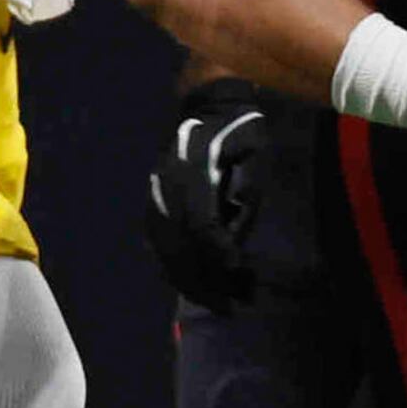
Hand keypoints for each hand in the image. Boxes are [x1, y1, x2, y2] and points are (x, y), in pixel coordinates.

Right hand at [147, 78, 275, 307]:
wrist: (205, 101)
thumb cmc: (239, 129)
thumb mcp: (255, 158)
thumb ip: (245, 199)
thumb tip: (234, 245)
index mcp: (191, 174)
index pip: (202, 227)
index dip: (221, 257)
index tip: (242, 276)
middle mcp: (165, 188)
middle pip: (179, 247)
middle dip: (206, 282)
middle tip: (232, 306)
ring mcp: (154, 195)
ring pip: (164, 251)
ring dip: (189, 282)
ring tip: (214, 302)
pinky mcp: (151, 200)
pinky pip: (157, 244)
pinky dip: (173, 268)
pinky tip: (191, 285)